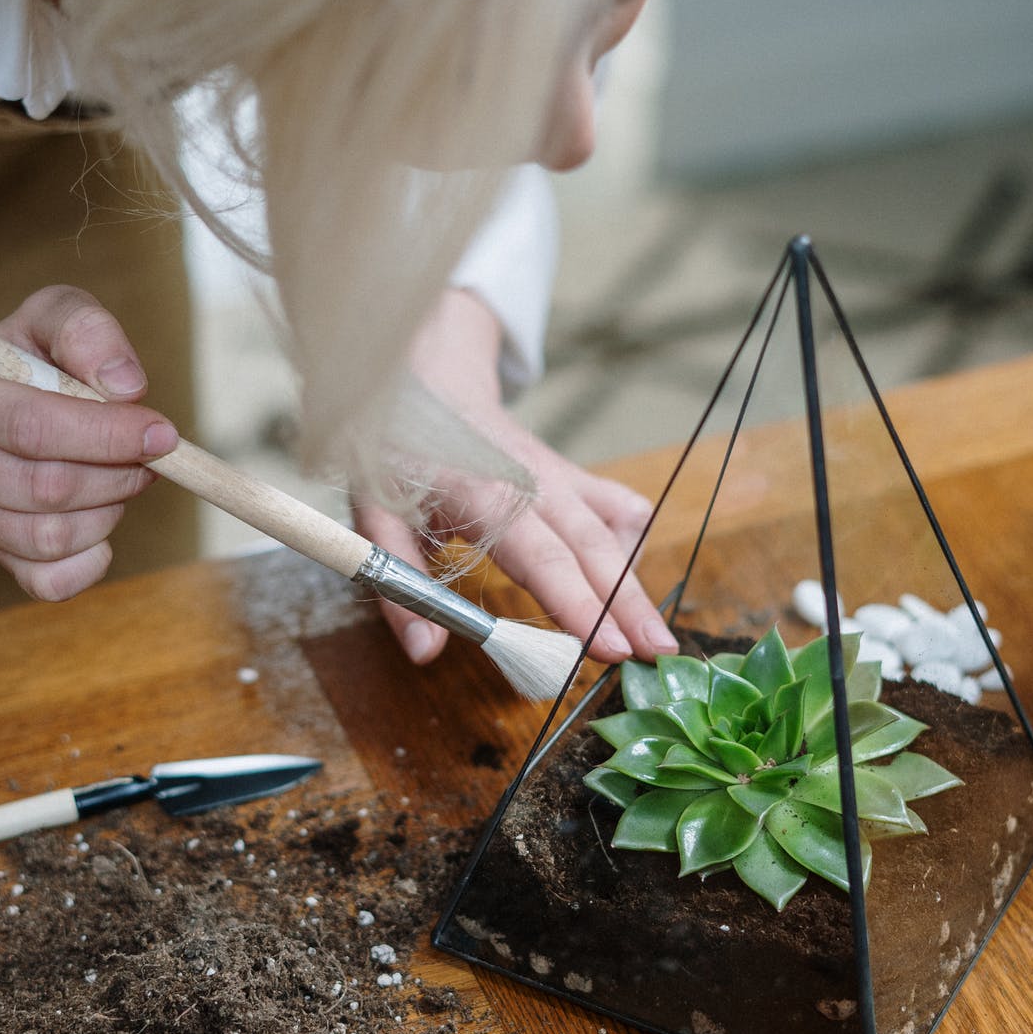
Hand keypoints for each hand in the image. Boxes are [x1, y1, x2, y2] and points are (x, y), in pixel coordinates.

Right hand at [0, 286, 177, 600]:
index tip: (161, 434)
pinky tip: (103, 520)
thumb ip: (87, 330)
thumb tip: (124, 385)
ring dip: (109, 509)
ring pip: (51, 537)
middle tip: (151, 456)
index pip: (30, 425)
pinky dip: (93, 558)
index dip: (105, 435)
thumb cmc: (31, 357)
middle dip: (117, 474)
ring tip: (121, 477)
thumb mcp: (55, 316)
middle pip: (44, 487)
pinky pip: (50, 581)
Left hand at [353, 290, 678, 666]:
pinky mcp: (575, 476)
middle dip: (631, 607)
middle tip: (659, 656)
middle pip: (595, 549)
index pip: (543, 557)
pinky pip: (621, 511)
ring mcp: (562, 476)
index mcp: (484, 493)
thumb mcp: (372, 515)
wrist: (422, 378)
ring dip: (635, 583)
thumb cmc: (394, 448)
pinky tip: (611, 581)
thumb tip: (424, 651)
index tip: (611, 649)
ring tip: (647, 637)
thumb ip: (399, 585)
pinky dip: (629, 548)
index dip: (579, 605)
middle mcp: (535, 482)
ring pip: (618, 529)